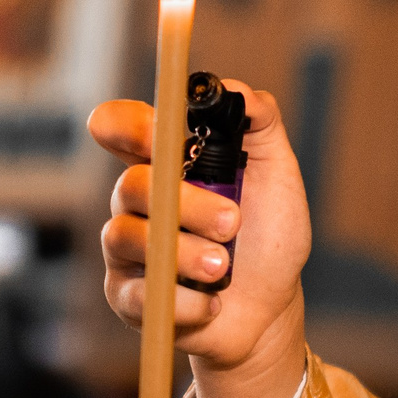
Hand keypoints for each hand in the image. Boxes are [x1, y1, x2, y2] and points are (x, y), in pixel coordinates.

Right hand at [90, 82, 310, 397]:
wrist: (271, 307)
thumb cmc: (269, 237)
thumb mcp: (277, 174)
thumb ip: (260, 124)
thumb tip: (233, 89)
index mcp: (165, 162)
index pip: (119, 126)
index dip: (128, 125)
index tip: (161, 136)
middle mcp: (137, 200)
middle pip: (132, 183)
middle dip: (188, 204)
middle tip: (234, 222)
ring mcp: (127, 248)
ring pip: (130, 237)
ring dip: (186, 254)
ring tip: (225, 268)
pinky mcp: (127, 296)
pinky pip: (139, 292)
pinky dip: (185, 299)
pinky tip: (213, 303)